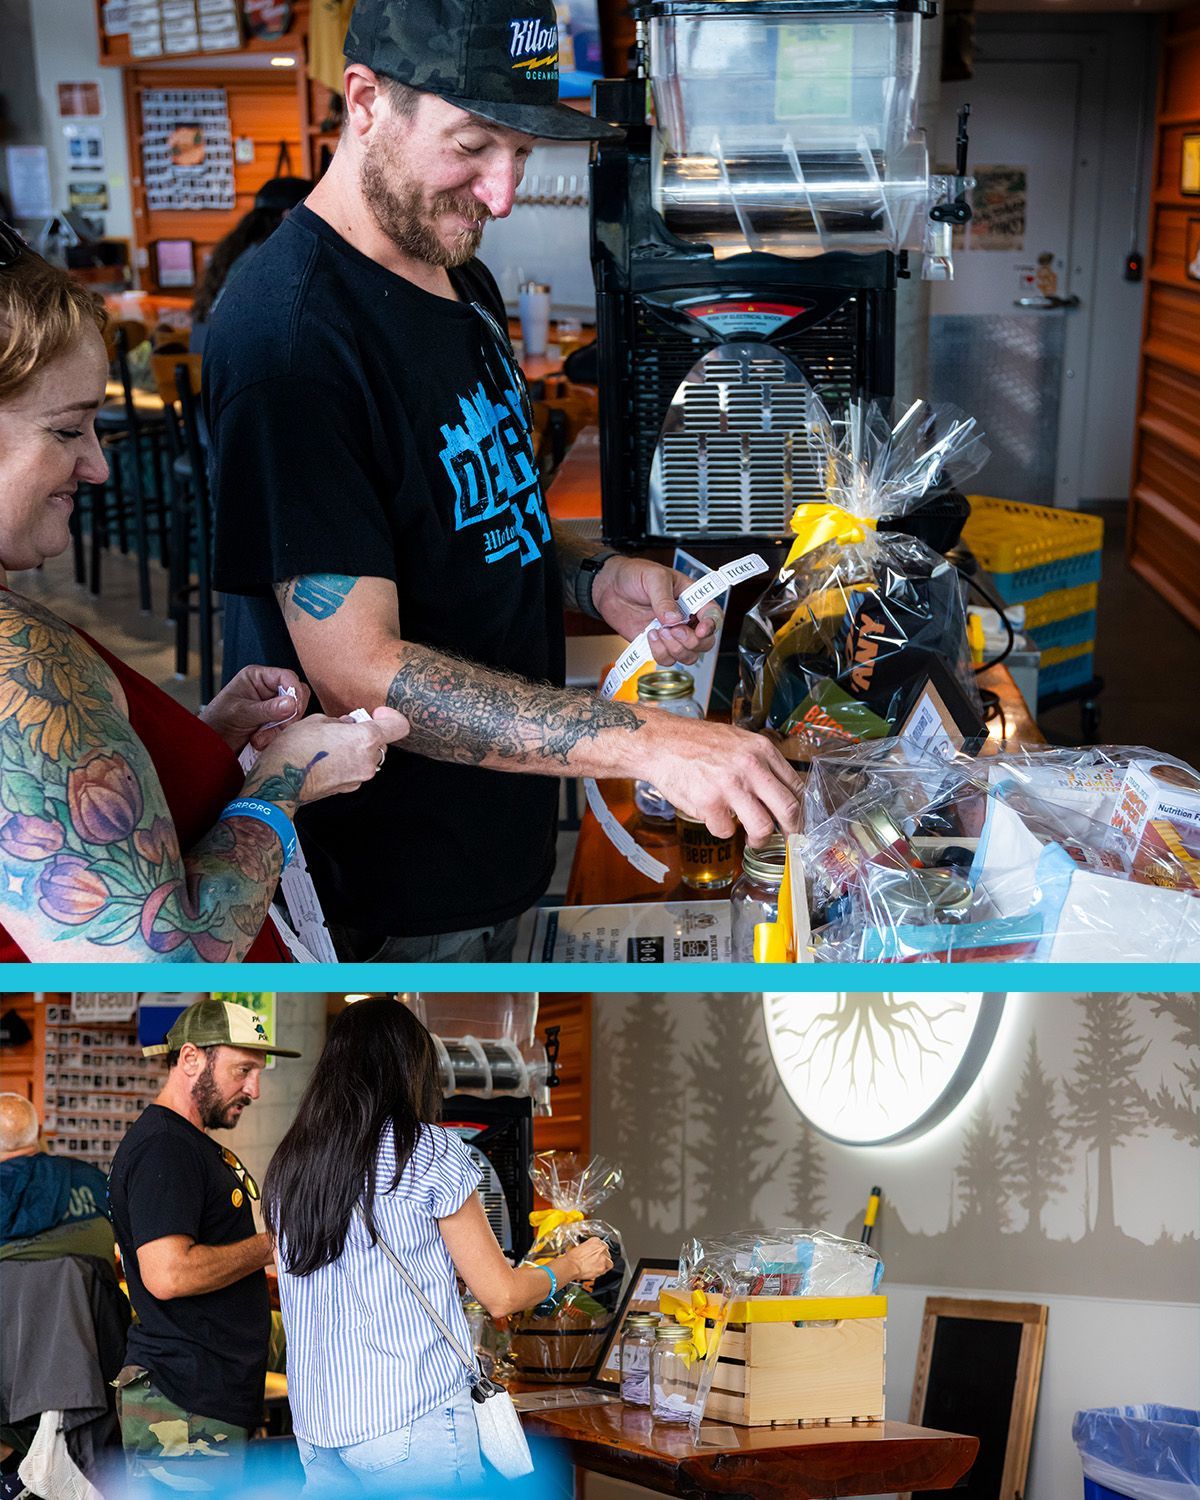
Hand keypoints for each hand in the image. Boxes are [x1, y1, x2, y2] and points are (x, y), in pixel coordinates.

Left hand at [201, 665, 311, 753]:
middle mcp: (267, 688)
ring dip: (279, 729)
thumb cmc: (218, 721)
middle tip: (279, 727)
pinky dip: (276, 736)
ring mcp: (272, 705)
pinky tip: (261, 741)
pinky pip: (287, 727)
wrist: (210, 743)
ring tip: (259, 739)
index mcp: (257, 677)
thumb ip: (267, 709)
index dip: (294, 691)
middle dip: (289, 714)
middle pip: (296, 695)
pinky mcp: (274, 720)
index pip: (287, 677)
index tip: (294, 709)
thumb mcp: (241, 713)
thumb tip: (292, 704)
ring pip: (293, 714)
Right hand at [254, 708, 409, 803]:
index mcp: (365, 739)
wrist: (280, 780)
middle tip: (344, 728)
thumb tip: (347, 724)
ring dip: (356, 749)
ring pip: (368, 757)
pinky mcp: (349, 788)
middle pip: (381, 742)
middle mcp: (368, 760)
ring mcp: (359, 777)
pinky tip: (328, 758)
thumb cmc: (295, 748)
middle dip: (366, 733)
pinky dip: (348, 762)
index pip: (399, 726)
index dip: (391, 716)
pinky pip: (356, 769)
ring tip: (332, 744)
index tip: (377, 713)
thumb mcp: (317, 721)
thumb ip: (341, 721)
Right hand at [564, 1237, 612, 1283]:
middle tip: (596, 1261)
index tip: (597, 1253)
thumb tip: (590, 1252)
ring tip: (598, 1266)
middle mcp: (601, 1248)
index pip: (602, 1244)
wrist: (572, 1265)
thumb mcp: (580, 1247)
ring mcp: (603, 1258)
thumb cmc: (573, 1257)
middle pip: (606, 1252)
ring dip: (605, 1264)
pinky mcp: (603, 1267)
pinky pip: (607, 1269)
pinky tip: (598, 1271)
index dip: (599, 1250)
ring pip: (609, 1261)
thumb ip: (589, 1248)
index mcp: (595, 1241)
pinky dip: (603, 1270)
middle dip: (602, 1257)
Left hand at [591, 556, 720, 666]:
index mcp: (692, 598)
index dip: (711, 625)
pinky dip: (659, 652)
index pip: (713, 615)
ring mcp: (672, 634)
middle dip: (691, 641)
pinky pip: (667, 659)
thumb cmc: (635, 574)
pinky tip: (649, 635)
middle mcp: (686, 619)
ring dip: (675, 649)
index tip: (701, 629)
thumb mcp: (653, 578)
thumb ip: (664, 599)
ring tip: (658, 631)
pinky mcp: (657, 645)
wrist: (609, 587)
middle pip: (705, 642)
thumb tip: (674, 619)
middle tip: (673, 630)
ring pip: (688, 656)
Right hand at [640, 715, 803, 845]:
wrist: (661, 743)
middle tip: (789, 839)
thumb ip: (761, 763)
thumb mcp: (738, 741)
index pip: (796, 785)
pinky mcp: (709, 803)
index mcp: (762, 750)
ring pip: (762, 827)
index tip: (798, 821)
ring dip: (759, 839)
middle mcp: (750, 767)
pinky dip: (722, 829)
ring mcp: (730, 786)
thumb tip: (781, 792)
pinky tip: (714, 816)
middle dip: (792, 831)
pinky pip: (726, 831)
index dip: (801, 809)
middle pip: (788, 809)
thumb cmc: (697, 743)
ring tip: (752, 838)